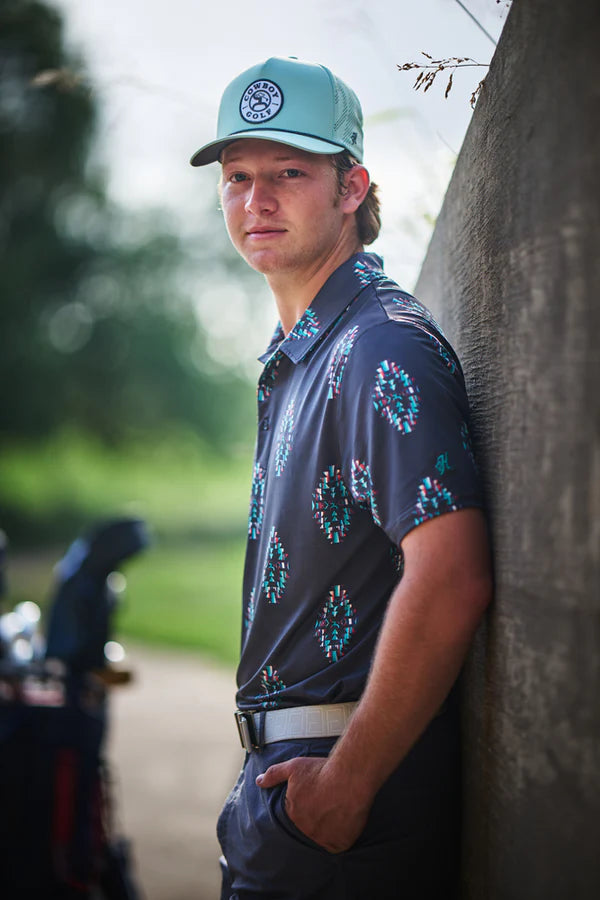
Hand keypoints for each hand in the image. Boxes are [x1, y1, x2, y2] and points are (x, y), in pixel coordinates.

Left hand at [256, 756, 371, 852]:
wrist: (348, 777)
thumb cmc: (321, 771)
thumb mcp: (294, 767)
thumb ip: (274, 774)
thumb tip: (259, 781)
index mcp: (293, 814)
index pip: (296, 816)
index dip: (307, 805)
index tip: (316, 797)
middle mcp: (305, 830)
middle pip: (309, 827)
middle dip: (316, 817)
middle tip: (327, 803)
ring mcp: (323, 838)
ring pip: (323, 837)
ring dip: (328, 828)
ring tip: (336, 810)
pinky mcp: (339, 843)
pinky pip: (338, 844)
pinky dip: (340, 836)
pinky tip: (344, 822)